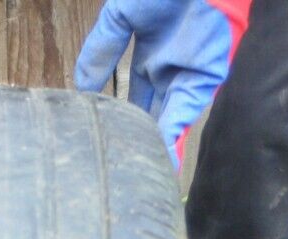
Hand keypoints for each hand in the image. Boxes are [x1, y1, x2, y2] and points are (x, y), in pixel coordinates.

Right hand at [74, 0, 250, 164]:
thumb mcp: (119, 15)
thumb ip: (101, 50)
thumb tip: (82, 87)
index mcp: (150, 57)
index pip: (135, 98)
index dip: (122, 118)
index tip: (106, 141)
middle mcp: (171, 71)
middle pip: (154, 114)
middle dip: (141, 138)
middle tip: (122, 166)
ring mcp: (189, 76)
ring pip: (170, 119)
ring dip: (156, 145)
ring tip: (138, 173)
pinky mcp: (206, 77)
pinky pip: (186, 111)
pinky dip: (172, 133)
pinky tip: (158, 155)